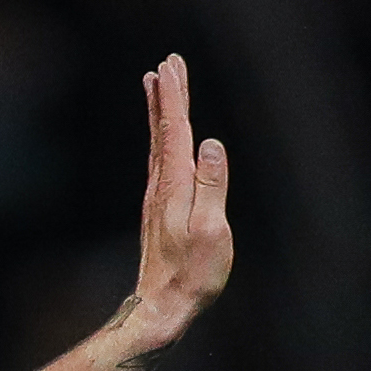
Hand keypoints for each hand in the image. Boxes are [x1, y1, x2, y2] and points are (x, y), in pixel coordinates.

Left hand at [129, 53, 232, 342]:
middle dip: (166, 95)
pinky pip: (159, 161)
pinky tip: (163, 137)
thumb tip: (211, 144)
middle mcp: (161, 187)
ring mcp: (157, 199)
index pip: (175, 132)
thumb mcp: (211, 231)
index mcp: (175, 187)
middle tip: (166, 62)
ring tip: (157, 85)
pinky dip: (160, 138)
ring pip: (158, 144)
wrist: (161, 307)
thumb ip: (213, 186)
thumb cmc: (192, 275)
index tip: (171, 66)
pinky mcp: (159, 210)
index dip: (174, 98)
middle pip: (163, 131)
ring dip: (159, 113)